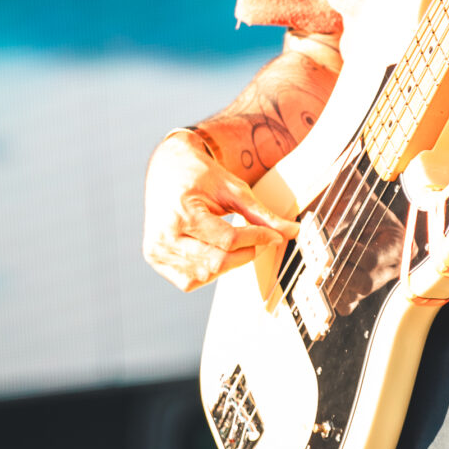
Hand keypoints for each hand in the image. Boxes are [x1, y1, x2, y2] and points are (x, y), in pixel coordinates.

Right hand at [143, 131, 298, 292]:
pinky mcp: (155, 259)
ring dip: (229, 263)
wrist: (168, 168)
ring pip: (205, 275)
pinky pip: (189, 280)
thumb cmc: (200, 176)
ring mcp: (157, 251)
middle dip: (246, 253)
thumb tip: (292, 231)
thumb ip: (261, 213)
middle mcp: (164, 236)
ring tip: (237, 242)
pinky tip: (216, 251)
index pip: (228, 239)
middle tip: (261, 239)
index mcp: (182, 213)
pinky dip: (209, 271)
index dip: (258, 239)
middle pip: (217, 262)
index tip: (275, 234)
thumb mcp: (233, 188)